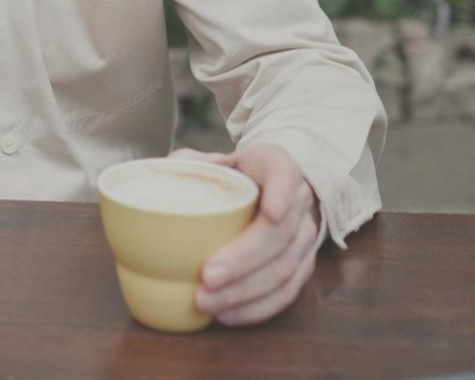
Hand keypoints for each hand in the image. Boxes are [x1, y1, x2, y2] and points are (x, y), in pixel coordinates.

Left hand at [171, 144, 321, 325]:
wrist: (264, 190)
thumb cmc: (231, 175)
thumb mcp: (210, 159)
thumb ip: (191, 164)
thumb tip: (170, 176)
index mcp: (275, 165)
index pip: (285, 173)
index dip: (281, 193)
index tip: (270, 212)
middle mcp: (298, 201)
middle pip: (282, 233)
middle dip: (245, 259)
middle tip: (208, 276)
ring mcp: (304, 237)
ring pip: (285, 269)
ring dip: (246, 291)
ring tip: (207, 301)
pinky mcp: (301, 267)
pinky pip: (285, 294)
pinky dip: (255, 308)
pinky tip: (226, 314)